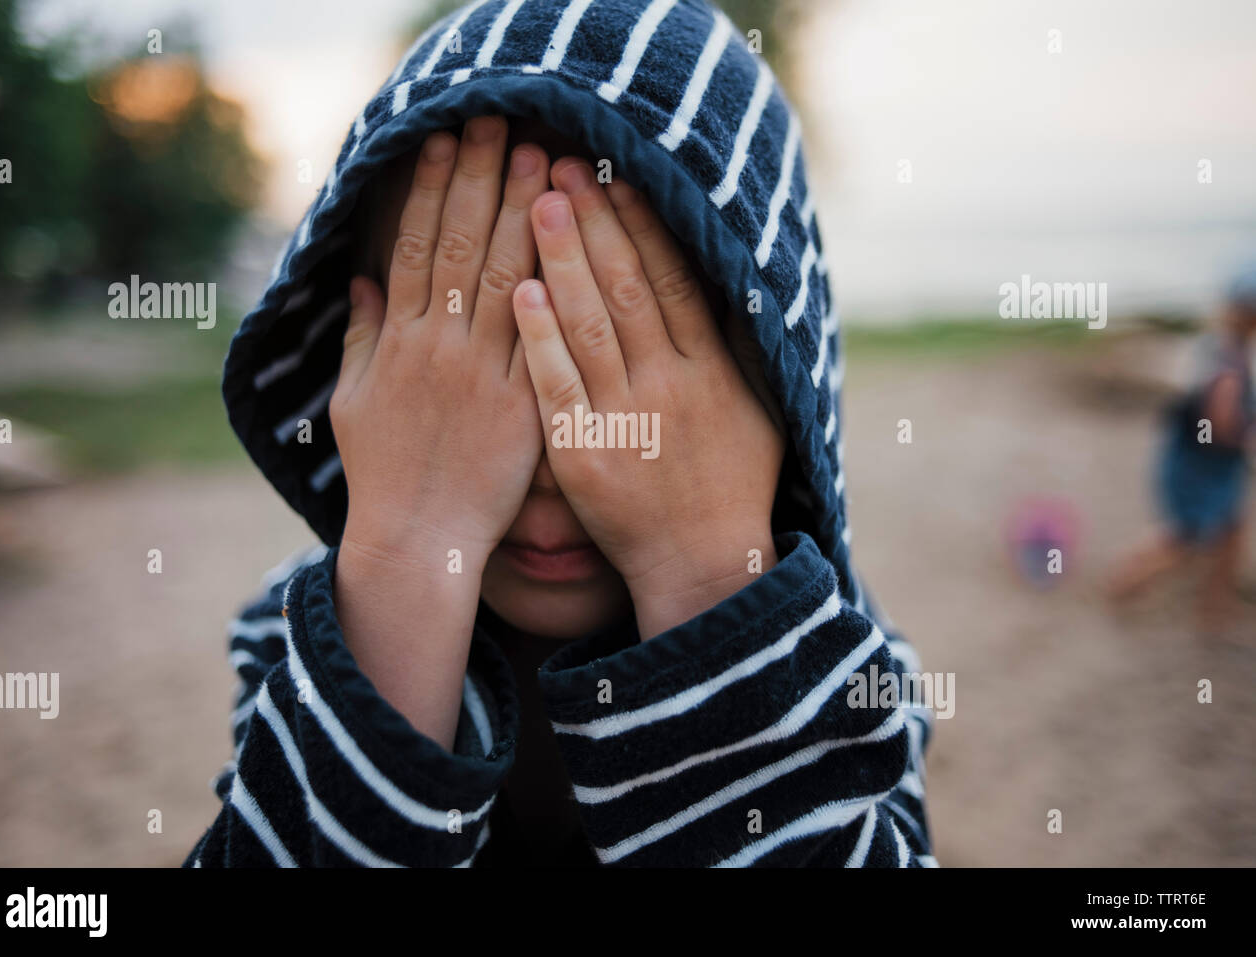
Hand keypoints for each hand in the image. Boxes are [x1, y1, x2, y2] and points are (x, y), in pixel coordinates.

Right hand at [330, 116, 549, 571]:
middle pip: (461, 247)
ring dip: (523, 217)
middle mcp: (440, 348)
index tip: (443, 142)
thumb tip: (362, 279)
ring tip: (542, 165)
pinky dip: (555, 291)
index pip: (413, 245)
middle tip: (502, 126)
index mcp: (398, 341)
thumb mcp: (354, 403)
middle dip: (481, 182)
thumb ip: (360, 337)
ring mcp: (484, 375)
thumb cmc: (384, 475)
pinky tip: (571, 246)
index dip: (428, 189)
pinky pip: (544, 340)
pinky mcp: (525, 407)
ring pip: (505, 280)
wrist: (418, 542)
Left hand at [513, 160, 785, 637]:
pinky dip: (540, 339)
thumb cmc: (732, 485)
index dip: (643, 226)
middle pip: (626, 290)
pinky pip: (558, 387)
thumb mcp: (760, 412)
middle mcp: (669, 388)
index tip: (617, 177)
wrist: (698, 565)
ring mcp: (624, 421)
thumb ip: (742, 348)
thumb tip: (735, 281)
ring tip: (534, 205)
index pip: (673, 281)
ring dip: (561, 262)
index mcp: (710, 372)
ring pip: (588, 327)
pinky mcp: (583, 454)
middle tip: (560, 170)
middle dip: (593, 224)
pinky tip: (520, 292)